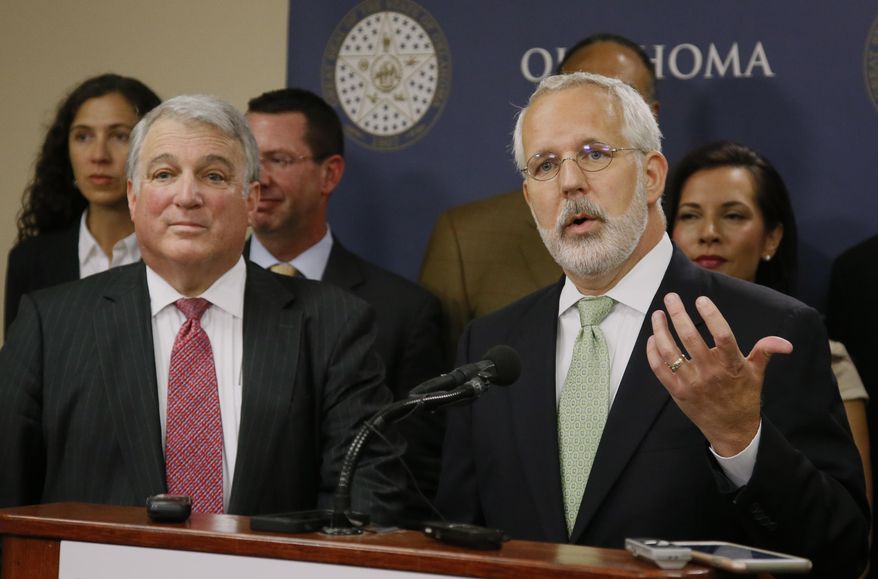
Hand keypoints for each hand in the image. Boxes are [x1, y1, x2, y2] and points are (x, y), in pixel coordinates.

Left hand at [645, 293, 792, 456]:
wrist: (732, 430)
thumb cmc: (744, 397)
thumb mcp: (757, 373)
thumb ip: (765, 351)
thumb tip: (786, 343)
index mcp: (731, 364)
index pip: (722, 335)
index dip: (711, 315)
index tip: (701, 299)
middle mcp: (710, 372)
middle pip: (690, 338)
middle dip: (678, 314)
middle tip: (671, 297)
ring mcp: (691, 382)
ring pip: (670, 351)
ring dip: (660, 330)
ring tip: (658, 314)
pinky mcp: (677, 392)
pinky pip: (659, 368)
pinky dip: (653, 352)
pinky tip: (653, 338)